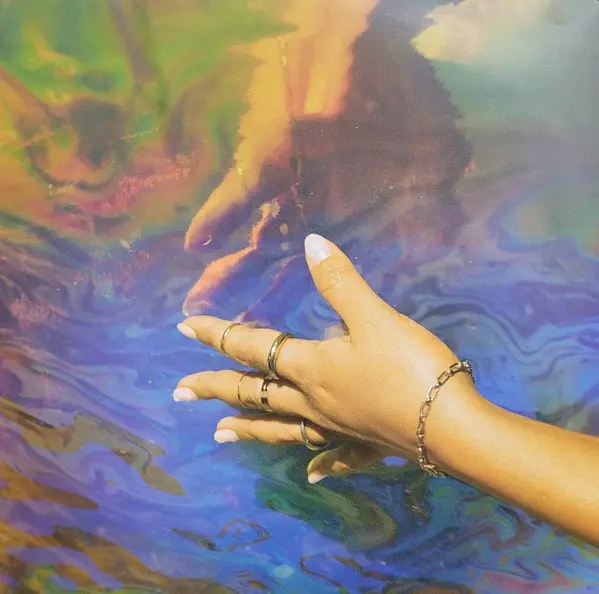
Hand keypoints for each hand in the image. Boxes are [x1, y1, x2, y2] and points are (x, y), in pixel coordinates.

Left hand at [174, 234, 480, 481]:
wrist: (452, 428)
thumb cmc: (409, 369)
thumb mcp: (375, 317)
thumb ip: (340, 282)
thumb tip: (310, 242)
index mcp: (311, 367)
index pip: (252, 347)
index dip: (217, 333)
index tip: (184, 326)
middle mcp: (313, 401)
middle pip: (253, 394)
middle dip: (215, 387)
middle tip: (180, 391)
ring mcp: (336, 427)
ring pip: (280, 429)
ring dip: (247, 429)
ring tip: (218, 434)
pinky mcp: (365, 444)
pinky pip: (335, 456)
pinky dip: (322, 463)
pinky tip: (312, 474)